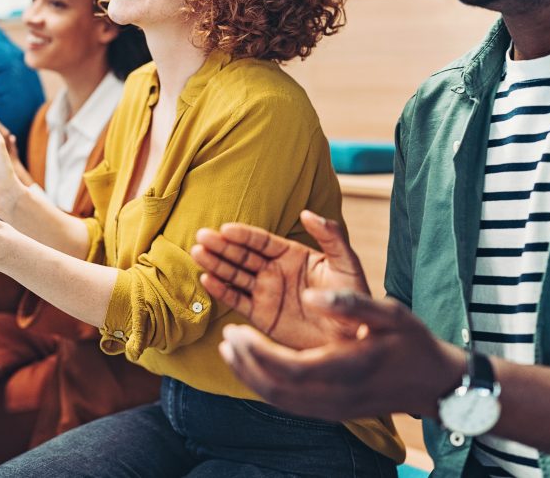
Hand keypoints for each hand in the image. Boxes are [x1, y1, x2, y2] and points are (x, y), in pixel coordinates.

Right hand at [192, 211, 369, 348]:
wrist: (351, 338)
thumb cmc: (352, 298)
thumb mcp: (345, 263)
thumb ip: (330, 235)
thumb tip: (307, 212)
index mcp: (292, 254)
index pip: (261, 241)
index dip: (243, 235)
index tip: (225, 229)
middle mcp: (274, 271)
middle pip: (242, 255)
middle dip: (222, 246)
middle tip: (201, 237)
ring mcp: (265, 292)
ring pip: (235, 275)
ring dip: (216, 264)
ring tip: (197, 254)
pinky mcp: (261, 315)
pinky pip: (237, 300)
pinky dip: (221, 291)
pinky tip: (207, 280)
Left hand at [219, 290, 465, 420]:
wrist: (433, 383)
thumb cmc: (412, 343)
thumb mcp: (390, 313)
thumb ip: (350, 304)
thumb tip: (312, 296)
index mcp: (347, 369)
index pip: (288, 369)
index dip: (256, 352)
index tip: (235, 330)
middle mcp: (335, 396)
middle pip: (276, 389)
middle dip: (245, 364)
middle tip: (226, 339)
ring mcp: (332, 409)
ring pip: (278, 400)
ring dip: (250, 376)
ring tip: (230, 350)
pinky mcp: (330, 412)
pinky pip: (288, 404)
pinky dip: (265, 386)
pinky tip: (254, 366)